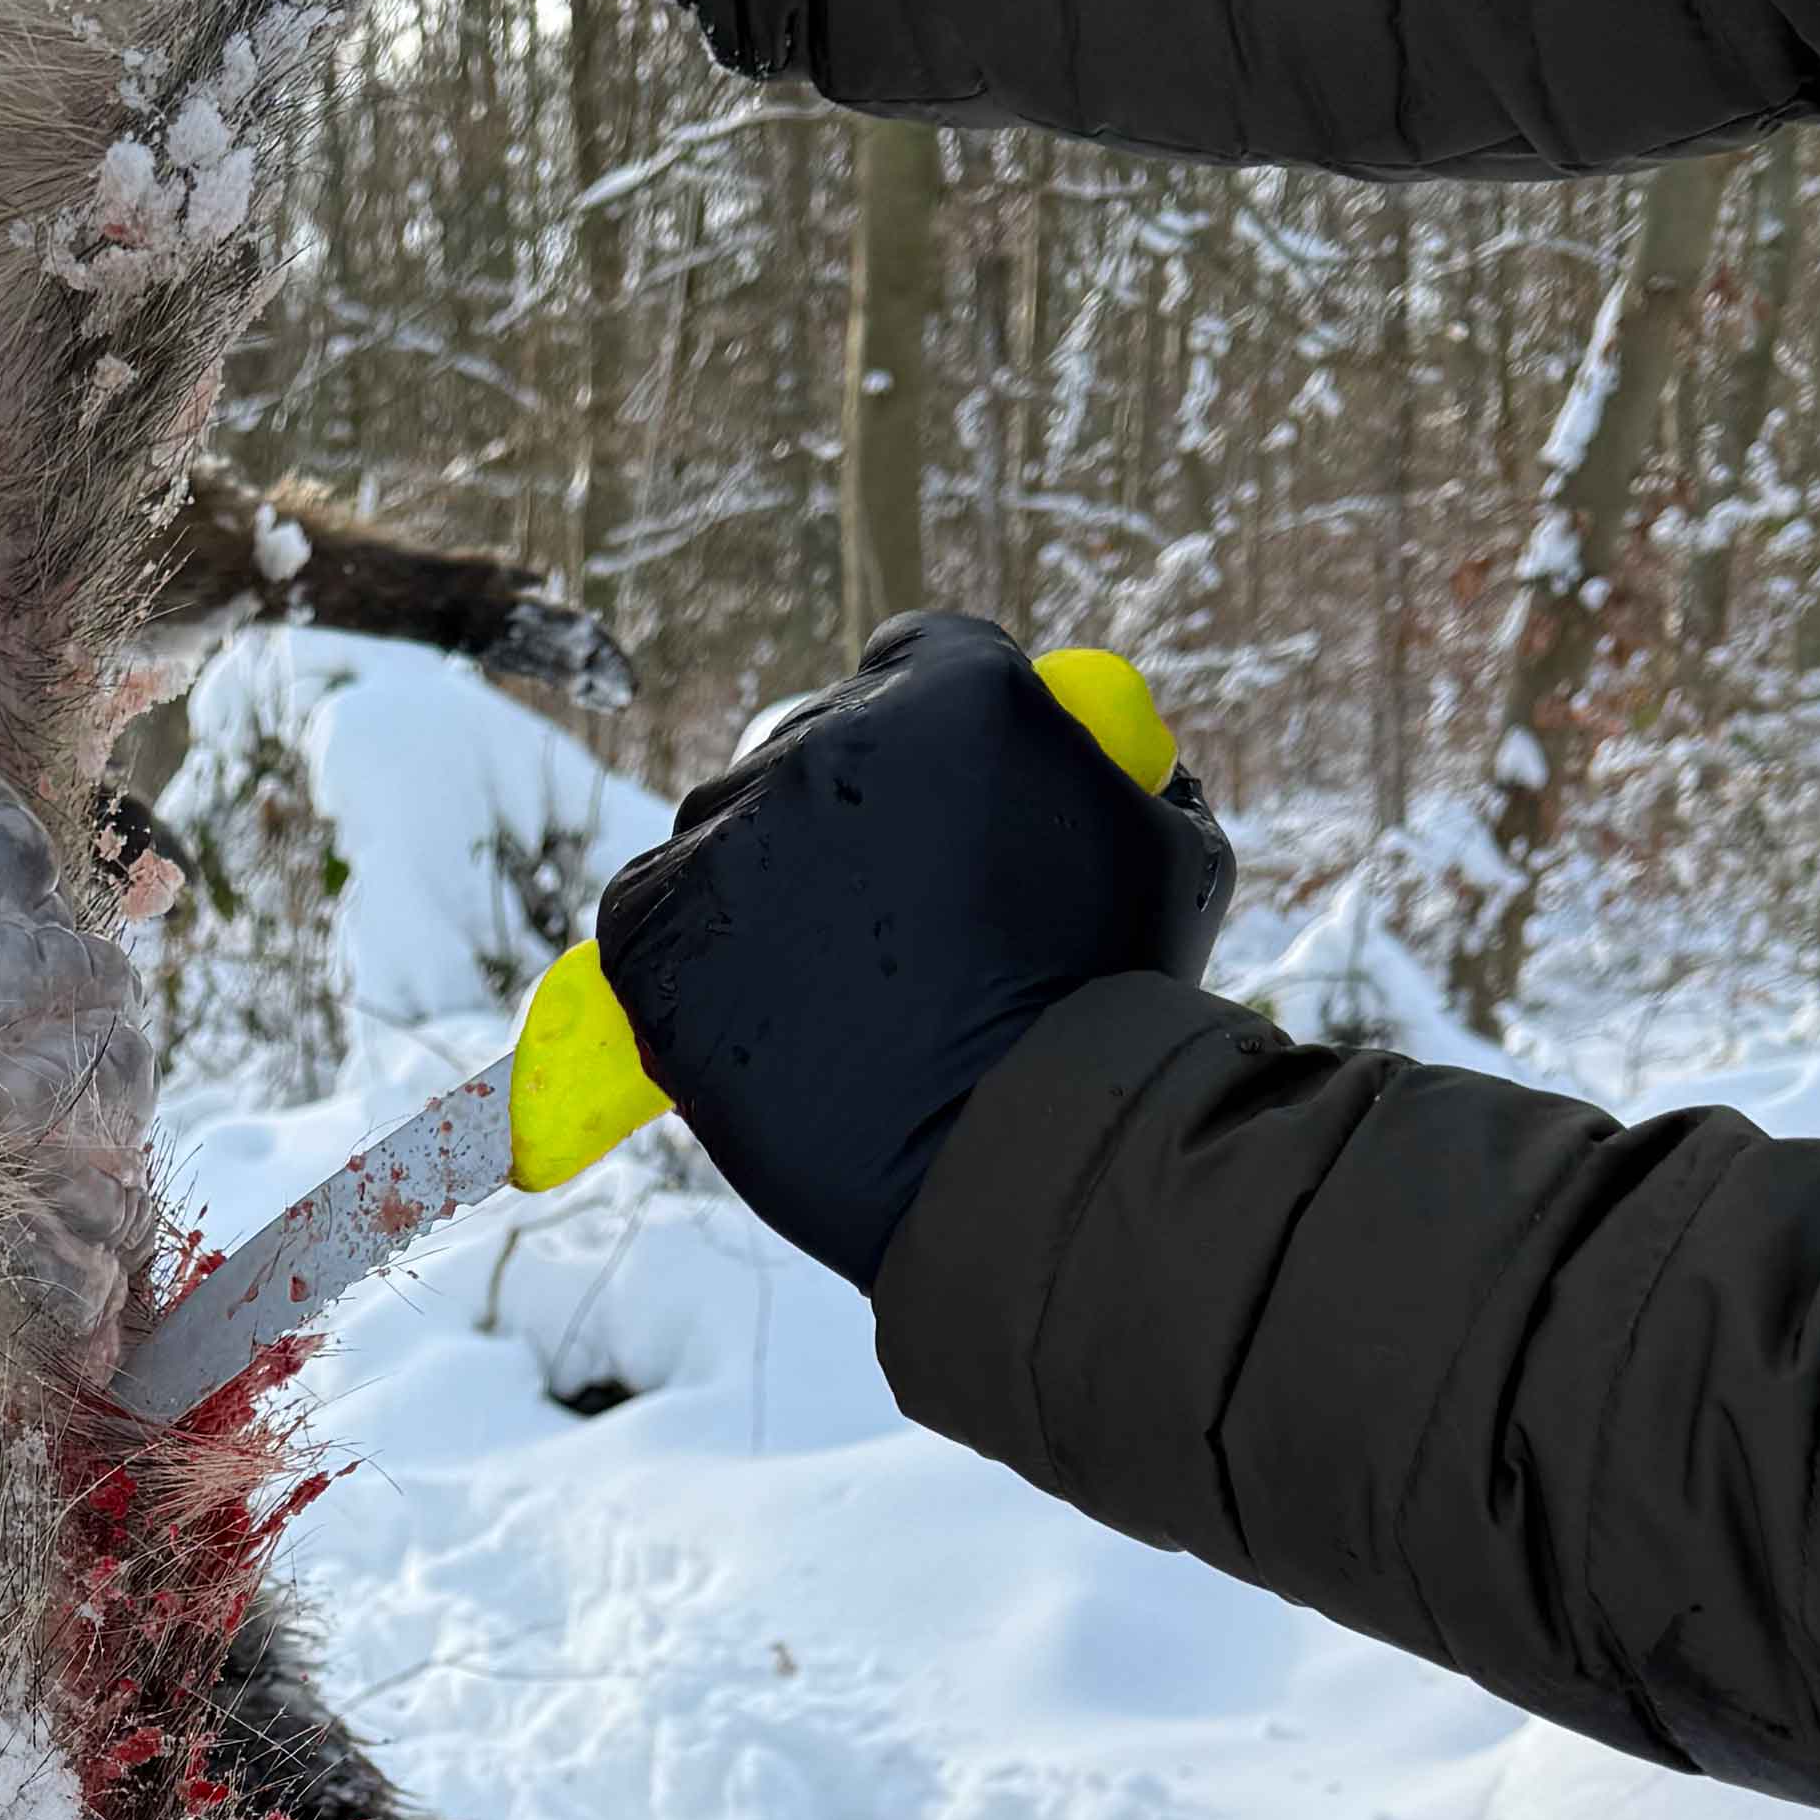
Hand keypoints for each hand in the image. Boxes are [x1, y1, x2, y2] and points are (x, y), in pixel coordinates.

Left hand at [596, 615, 1236, 1292]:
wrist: (1021, 1157)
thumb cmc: (1112, 1020)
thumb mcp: (1169, 856)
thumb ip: (1117, 773)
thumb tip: (1098, 750)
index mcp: (960, 691)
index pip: (913, 662)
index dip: (925, 734)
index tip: (931, 794)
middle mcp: (832, 738)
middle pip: (813, 746)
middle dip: (847, 813)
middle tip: (888, 919)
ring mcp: (736, 833)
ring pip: (727, 827)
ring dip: (764, 884)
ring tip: (833, 989)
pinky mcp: (658, 926)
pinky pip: (650, 907)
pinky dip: (688, 951)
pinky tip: (755, 1009)